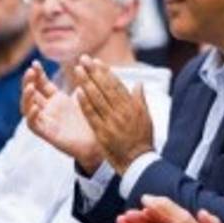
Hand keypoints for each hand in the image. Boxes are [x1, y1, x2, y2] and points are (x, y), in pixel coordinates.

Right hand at [21, 62, 103, 172]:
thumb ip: (83, 79)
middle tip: (30, 71)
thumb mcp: (87, 95)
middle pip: (31, 93)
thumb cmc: (94, 120)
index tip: (35, 62)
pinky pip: (34, 125)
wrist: (100, 143)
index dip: (37, 73)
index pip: (41, 83)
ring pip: (27, 108)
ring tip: (30, 87)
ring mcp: (47, 121)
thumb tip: (85, 58)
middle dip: (28, 81)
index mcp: (56, 99)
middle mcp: (48, 109)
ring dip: (26, 97)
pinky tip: (34, 107)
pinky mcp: (48, 135)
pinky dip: (31, 116)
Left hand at [74, 56, 154, 174]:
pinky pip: (92, 115)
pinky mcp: (102, 133)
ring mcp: (111, 121)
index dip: (105, 71)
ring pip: (97, 98)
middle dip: (93, 72)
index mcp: (131, 106)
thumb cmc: (143, 140)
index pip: (116, 84)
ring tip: (77, 70)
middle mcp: (121, 111)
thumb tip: (138, 83)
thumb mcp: (146, 118)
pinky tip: (77, 92)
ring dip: (86, 82)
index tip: (96, 61)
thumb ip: (140, 100)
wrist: (139, 163)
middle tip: (83, 59)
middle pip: (104, 87)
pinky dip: (85, 103)